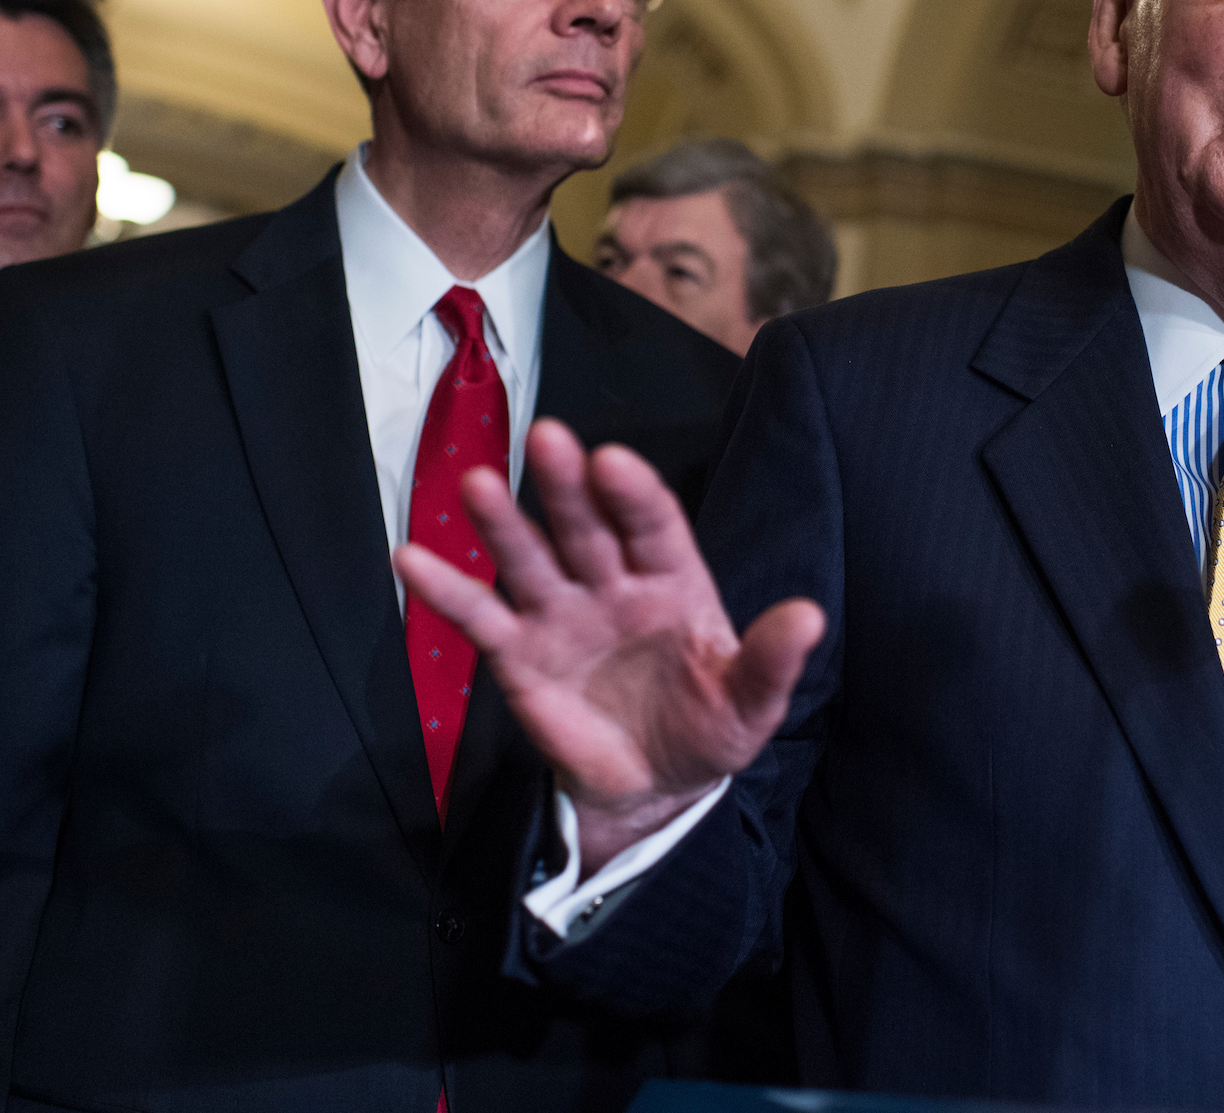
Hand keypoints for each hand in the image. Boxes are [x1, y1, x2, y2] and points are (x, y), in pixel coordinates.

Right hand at [396, 418, 824, 870]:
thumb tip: (812, 616)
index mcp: (673, 581)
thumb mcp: (750, 703)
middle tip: (549, 438)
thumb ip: (772, 660)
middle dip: (566, 485)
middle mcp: (612, 583)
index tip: (612, 460)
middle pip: (586, 525)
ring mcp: (562, 613)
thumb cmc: (708, 727)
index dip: (634, 493)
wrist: (653, 786)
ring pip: (529, 557)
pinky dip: (445, 588)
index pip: (653, 525)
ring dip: (502, 522)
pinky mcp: (519, 654)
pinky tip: (412, 556)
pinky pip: (479, 616)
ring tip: (476, 485)